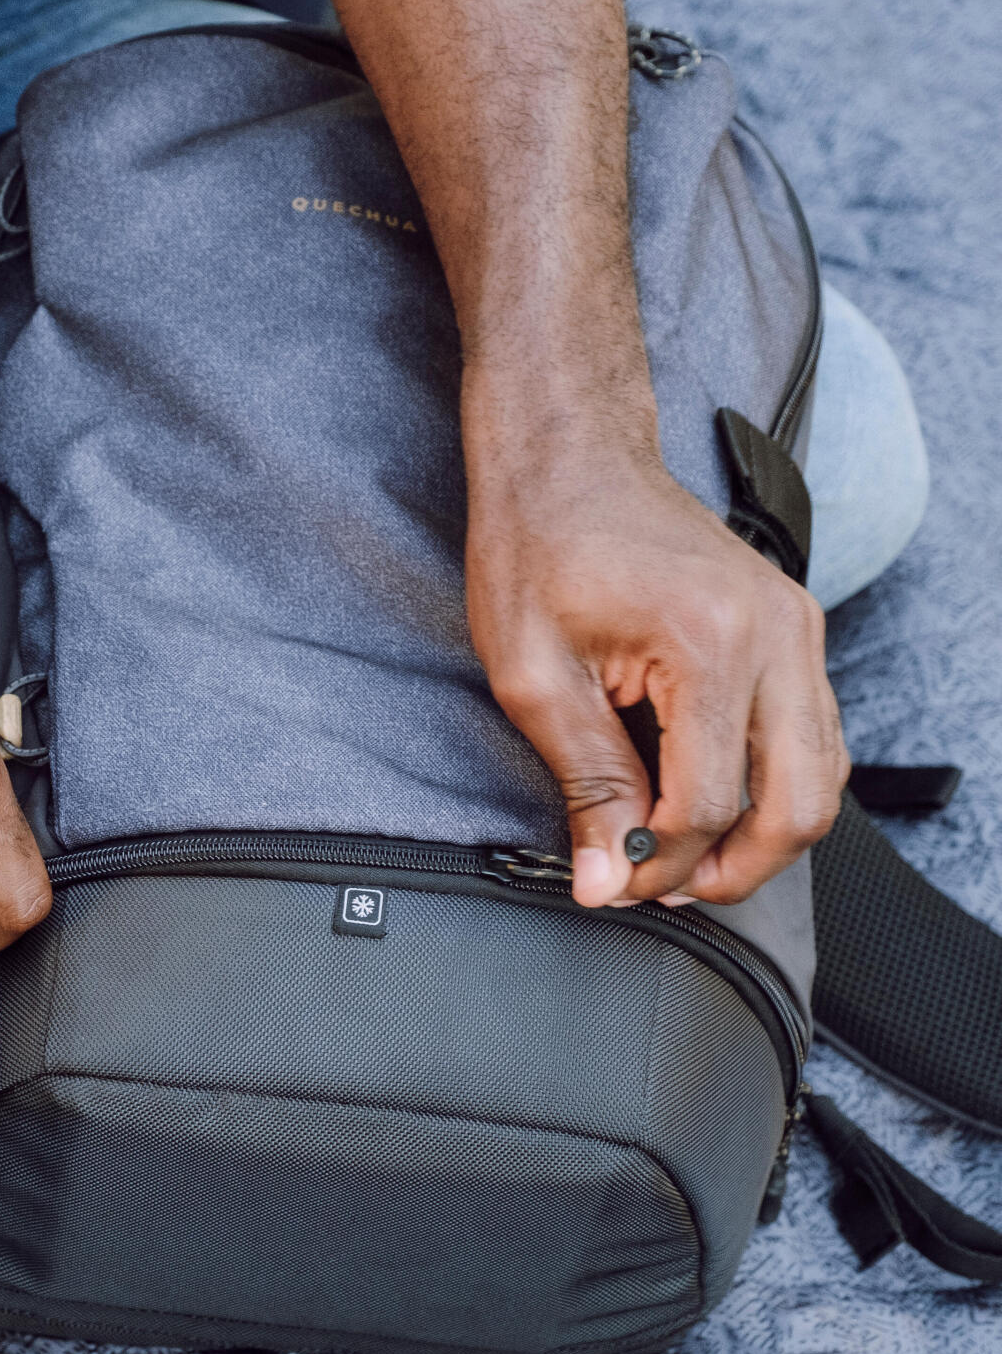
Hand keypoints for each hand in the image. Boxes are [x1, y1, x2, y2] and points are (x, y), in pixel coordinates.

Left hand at [464, 403, 847, 907]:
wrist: (569, 459)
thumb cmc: (540, 545)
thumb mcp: (533, 676)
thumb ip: (583, 783)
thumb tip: (607, 877)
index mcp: (710, 643)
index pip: (707, 802)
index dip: (658, 865)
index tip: (610, 886)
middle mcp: (778, 636)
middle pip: (797, 804)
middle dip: (732, 870)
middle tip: (663, 894)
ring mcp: (797, 630)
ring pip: (821, 778)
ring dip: (760, 837)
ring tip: (684, 864)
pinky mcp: (793, 632)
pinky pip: (811, 738)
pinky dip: (772, 789)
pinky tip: (707, 807)